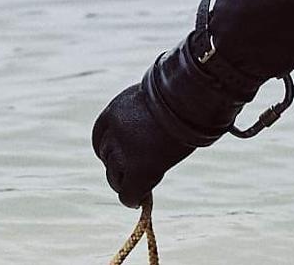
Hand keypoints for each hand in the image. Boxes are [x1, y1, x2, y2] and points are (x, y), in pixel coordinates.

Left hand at [93, 0, 265, 206]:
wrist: (193, 97)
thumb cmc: (184, 92)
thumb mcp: (158, 100)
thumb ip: (147, 114)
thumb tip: (160, 122)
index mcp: (114, 111)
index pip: (101, 136)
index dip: (110, 149)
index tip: (119, 157)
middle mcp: (114, 132)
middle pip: (107, 157)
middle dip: (119, 167)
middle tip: (132, 174)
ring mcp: (124, 150)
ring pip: (115, 176)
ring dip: (126, 182)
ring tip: (139, 187)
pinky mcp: (139, 168)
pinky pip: (128, 192)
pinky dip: (133, 198)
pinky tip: (141, 200)